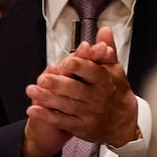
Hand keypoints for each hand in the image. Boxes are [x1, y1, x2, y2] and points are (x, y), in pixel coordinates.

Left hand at [25, 26, 138, 149]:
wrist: (124, 124)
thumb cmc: (117, 92)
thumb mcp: (116, 70)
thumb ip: (107, 50)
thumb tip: (104, 30)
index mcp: (105, 81)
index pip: (92, 72)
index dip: (80, 67)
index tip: (67, 62)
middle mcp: (96, 98)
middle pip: (76, 90)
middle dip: (59, 84)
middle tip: (42, 78)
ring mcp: (88, 114)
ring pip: (66, 105)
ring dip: (48, 98)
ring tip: (32, 90)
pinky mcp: (80, 126)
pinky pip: (62, 121)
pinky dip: (47, 116)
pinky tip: (33, 109)